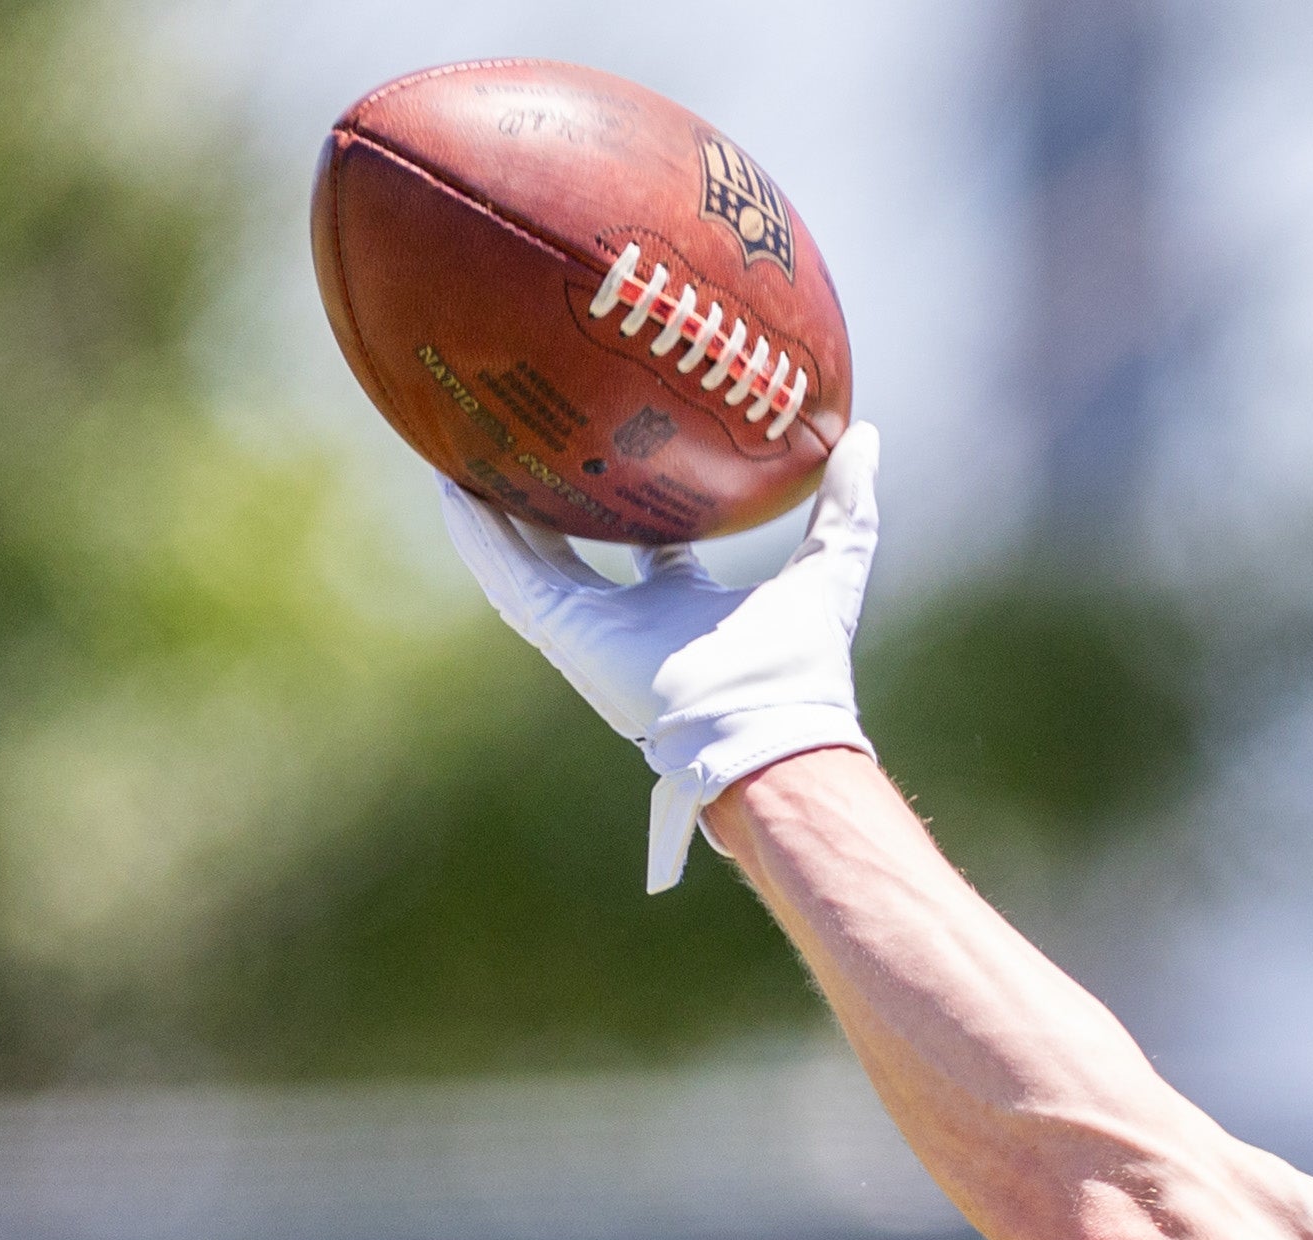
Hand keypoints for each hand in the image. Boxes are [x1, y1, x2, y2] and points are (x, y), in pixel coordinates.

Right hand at [439, 425, 883, 891]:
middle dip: (550, 496)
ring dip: (494, 507)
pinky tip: (450, 488)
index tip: (619, 448)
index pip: (649, 543)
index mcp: (684, 605)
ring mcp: (592, 628)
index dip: (634, 498)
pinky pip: (509, 575)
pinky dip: (479, 535)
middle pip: (576, 546)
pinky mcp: (566, 633)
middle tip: (526, 440)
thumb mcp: (829, 564)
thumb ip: (847, 503)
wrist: (768, 733)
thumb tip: (862, 433)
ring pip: (527, 556)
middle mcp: (631, 617)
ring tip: (461, 450)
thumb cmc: (799, 669)